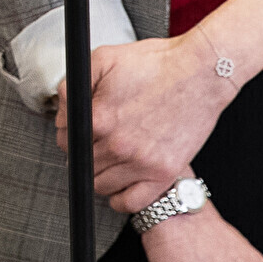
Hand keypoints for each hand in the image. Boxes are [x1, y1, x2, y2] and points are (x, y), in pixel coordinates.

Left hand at [63, 30, 243, 211]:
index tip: (77, 128)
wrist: (202, 72)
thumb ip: (73, 85)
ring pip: (100, 185)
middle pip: (80, 164)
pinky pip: (130, 203)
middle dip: (82, 152)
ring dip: (98, 174)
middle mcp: (118, 145)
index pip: (65, 139)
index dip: (68, 132)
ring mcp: (142, 163)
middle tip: (95, 141)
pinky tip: (121, 182)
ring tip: (108, 159)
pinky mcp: (164, 174)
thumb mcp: (104, 58)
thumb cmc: (158, 63)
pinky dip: (120, 198)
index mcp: (100, 118)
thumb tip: (60, 111)